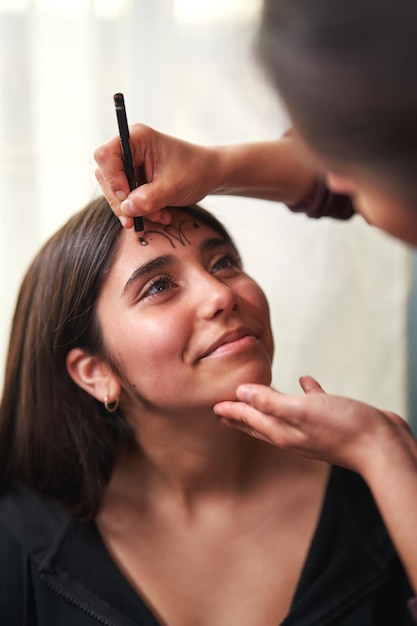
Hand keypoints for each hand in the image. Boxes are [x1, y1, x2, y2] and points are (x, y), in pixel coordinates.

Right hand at [94, 124, 219, 227]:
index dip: (113, 180)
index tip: (128, 198)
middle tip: (134, 221)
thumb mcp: (173, 187)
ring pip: (115, 191)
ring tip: (158, 217)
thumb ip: (149, 199)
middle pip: (106, 176)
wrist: (211, 174)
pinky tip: (160, 215)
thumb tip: (126, 209)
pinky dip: (140, 211)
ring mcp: (131, 164)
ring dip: (133, 210)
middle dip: (121, 202)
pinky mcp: (135, 179)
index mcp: (137, 138)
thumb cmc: (196, 172)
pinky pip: (127, 199)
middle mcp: (130, 148)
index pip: (106, 156)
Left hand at [213, 376, 412, 475]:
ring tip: (259, 395)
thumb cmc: (342, 427)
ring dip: (269, 404)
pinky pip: (312, 403)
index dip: (230, 411)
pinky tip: (306, 381)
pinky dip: (305, 392)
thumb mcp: (300, 411)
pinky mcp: (332, 418)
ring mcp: (313, 427)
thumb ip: (270, 402)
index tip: (213, 406)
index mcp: (282, 432)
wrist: (382, 446)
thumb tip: (241, 392)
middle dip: (241, 415)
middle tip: (224, 409)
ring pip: (283, 414)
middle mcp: (294, 433)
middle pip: (260, 422)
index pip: (248, 420)